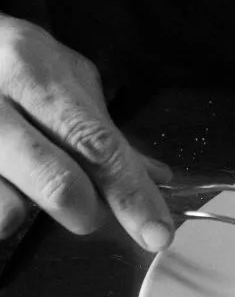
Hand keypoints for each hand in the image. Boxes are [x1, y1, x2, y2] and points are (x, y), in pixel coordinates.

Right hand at [0, 15, 174, 247]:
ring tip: (30, 182)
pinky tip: (7, 182)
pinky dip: (6, 208)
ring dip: (34, 211)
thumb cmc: (7, 64)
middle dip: (88, 211)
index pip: (95, 142)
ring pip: (11, 212)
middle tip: (90, 207)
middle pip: (57, 184)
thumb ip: (103, 128)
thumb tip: (153, 178)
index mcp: (30, 70)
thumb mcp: (58, 74)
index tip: (156, 232)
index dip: (131, 194)